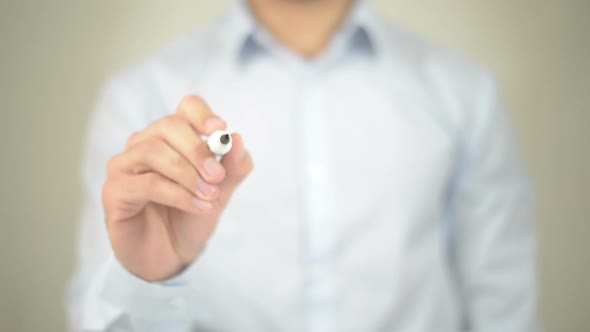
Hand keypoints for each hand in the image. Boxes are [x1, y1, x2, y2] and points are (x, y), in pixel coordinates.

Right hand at [102, 95, 252, 281]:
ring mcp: (125, 165)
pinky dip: (177, 194)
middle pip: (168, 126)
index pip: (185, 108)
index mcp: (172, 138)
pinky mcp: (114, 191)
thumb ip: (233, 169)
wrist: (170, 256)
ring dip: (187, 174)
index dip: (202, 114)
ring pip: (154, 152)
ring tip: (209, 196)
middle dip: (197, 150)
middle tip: (218, 176)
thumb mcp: (220, 193)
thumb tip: (238, 140)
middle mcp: (144, 144)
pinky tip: (198, 207)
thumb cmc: (190, 217)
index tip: (220, 130)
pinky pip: (146, 183)